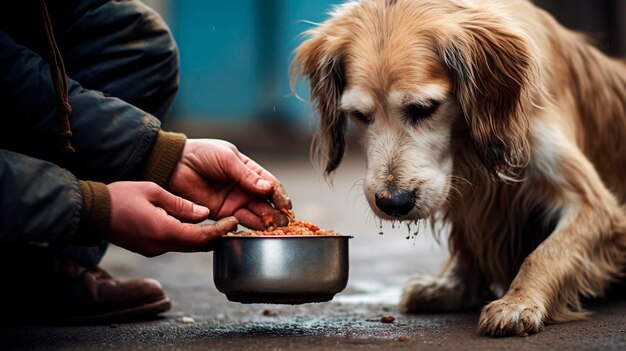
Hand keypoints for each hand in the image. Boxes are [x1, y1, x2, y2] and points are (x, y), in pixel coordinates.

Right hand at [105, 181, 237, 256]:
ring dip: (203, 237)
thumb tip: (205, 214)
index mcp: (164, 231)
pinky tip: (196, 225)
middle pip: (197, 246)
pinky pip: (174, 244)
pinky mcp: (149, 249)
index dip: (220, 231)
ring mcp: (154, 250)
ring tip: (219, 224)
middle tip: (232, 223)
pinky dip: (188, 237)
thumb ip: (181, 205)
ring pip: (186, 246)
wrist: (92, 212)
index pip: (201, 237)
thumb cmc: (121, 196)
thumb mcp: (154, 192)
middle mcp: (160, 246)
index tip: (234, 221)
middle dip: (215, 236)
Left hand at [167, 139, 291, 229]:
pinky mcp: (221, 213)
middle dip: (276, 212)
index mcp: (249, 171)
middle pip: (266, 202)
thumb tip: (267, 189)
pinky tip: (255, 231)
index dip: (280, 195)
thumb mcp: (227, 159)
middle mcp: (244, 188)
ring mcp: (234, 201)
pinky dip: (248, 227)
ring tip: (273, 228)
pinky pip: (239, 222)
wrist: (173, 165)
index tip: (286, 206)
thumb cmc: (201, 155)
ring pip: (255, 214)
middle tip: (284, 222)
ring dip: (265, 221)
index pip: (270, 185)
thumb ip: (246, 175)